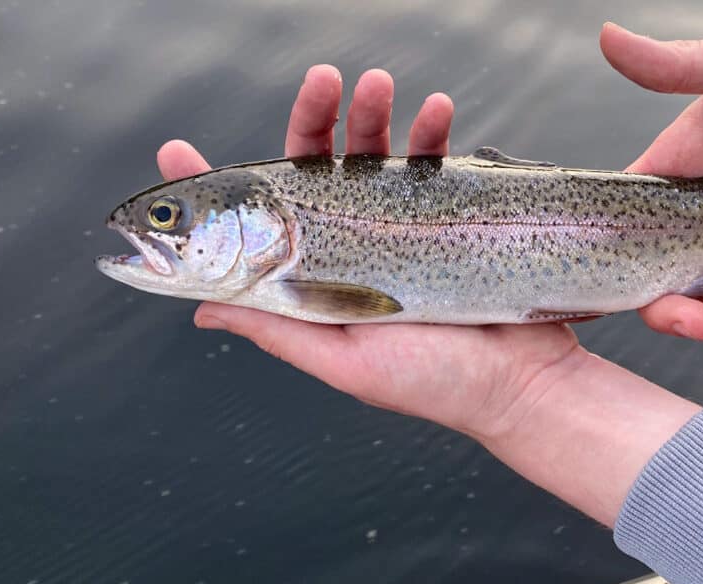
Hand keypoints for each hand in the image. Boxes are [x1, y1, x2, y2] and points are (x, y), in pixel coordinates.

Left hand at [157, 66, 582, 453]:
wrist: (523, 383)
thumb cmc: (434, 383)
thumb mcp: (344, 361)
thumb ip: (279, 330)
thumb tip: (203, 311)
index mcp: (321, 280)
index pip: (258, 227)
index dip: (219, 190)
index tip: (178, 150)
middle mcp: (355, 248)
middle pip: (318, 171)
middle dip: (314, 119)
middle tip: (323, 80)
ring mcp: (404, 229)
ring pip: (375, 155)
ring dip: (374, 112)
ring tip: (382, 84)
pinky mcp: (451, 218)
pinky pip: (436, 163)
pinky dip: (435, 131)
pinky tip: (438, 111)